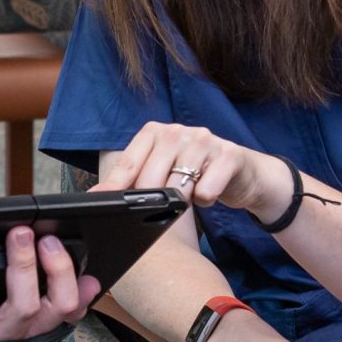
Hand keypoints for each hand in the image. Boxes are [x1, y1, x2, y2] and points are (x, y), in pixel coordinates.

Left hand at [0, 227, 101, 341]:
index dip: (61, 275)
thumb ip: (60, 304)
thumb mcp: (29, 330)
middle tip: (20, 233)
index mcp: (32, 331)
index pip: (63, 307)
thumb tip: (92, 282)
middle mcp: (4, 339)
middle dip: (24, 267)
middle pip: (23, 306)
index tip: (50, 242)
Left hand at [97, 122, 293, 223]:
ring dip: (181, 202)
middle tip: (161, 209)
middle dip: (151, 201)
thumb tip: (98, 196)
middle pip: (151, 177)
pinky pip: (207, 189)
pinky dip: (206, 199)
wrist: (244, 172)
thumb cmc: (197, 174)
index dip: (115, 186)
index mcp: (156, 132)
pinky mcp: (229, 155)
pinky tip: (209, 194)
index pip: (129, 162)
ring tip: (189, 198)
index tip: (102, 203)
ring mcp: (205, 140)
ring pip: (178, 185)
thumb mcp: (163, 172)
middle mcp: (178, 131)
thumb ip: (134, 180)